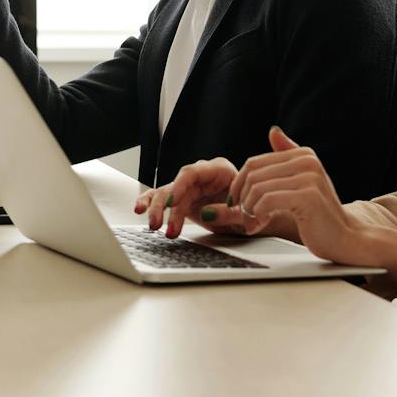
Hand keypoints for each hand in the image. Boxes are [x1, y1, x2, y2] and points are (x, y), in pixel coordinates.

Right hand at [136, 157, 252, 236]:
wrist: (257, 220)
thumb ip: (229, 212)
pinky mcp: (183, 200)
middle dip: (166, 205)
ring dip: (158, 210)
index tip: (172, 203)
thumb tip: (206, 212)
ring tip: (155, 227)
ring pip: (167, 193)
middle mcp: (202, 176)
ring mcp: (191, 187)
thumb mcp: (247, 214)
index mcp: (220, 169)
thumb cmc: (255, 212)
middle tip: (160, 224)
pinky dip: (151, 203)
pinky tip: (140, 210)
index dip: (179, 187)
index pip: (192, 172)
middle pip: (176, 184)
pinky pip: (162, 198)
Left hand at [226, 127, 370, 263]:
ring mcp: (309, 177)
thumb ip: (286, 157)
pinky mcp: (308, 196)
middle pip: (253, 174)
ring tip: (253, 223)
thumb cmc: (318, 215)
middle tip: (244, 217)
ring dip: (248, 210)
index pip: (254, 163)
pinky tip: (261, 224)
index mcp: (303, 155)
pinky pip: (266, 201)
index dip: (239, 184)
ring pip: (257, 188)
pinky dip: (257, 215)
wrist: (346, 238)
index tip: (236, 202)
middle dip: (242, 198)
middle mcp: (307, 161)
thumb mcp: (301, 182)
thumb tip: (273, 131)